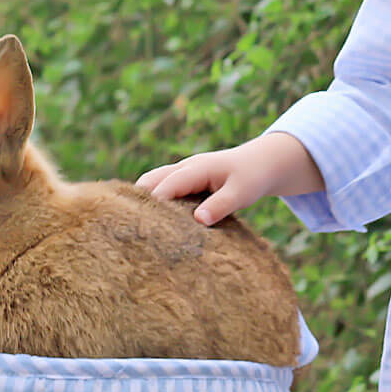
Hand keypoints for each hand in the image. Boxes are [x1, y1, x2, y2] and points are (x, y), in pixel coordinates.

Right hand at [136, 132, 322, 225]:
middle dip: (137, 201)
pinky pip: (162, 189)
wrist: (264, 162)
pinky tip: (151, 224)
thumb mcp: (242, 192)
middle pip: (150, 181)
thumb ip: (221, 205)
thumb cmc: (253, 177)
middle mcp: (185, 167)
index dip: (152, 204)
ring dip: (144, 202)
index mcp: (196, 168)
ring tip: (134, 229)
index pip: (166, 186)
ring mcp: (183, 172)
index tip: (139, 226)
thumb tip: (199, 220)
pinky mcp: (186, 181)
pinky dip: (154, 202)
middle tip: (126, 229)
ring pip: (153, 183)